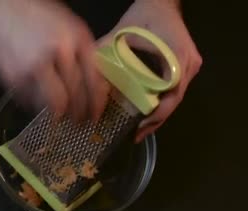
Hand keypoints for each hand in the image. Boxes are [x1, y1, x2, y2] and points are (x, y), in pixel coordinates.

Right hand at [0, 0, 109, 120]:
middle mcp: (59, 51)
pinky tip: (37, 101)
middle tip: (78, 122)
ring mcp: (36, 66)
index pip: (94, 78)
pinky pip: (31, 101)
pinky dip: (36, 105)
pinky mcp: (15, 77)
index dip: (97, 102)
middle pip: (76, 96)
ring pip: (54, 104)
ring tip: (59, 116)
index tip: (96, 114)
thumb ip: (79, 51)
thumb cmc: (31, 15)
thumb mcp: (66, 25)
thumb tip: (91, 81)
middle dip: (78, 114)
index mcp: (77, 37)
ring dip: (58, 114)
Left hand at [98, 0, 202, 142]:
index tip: (140, 125)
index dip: (157, 113)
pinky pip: (175, 91)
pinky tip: (147, 115)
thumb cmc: (142, 17)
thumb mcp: (121, 34)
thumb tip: (85, 74)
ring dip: (159, 114)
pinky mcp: (186, 68)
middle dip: (156, 120)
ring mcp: (190, 67)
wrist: (161, 2)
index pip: (171, 94)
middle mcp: (188, 65)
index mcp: (176, 57)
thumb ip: (104, 53)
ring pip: (175, 98)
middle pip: (174, 100)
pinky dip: (161, 104)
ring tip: (140, 130)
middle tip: (136, 135)